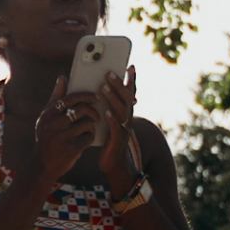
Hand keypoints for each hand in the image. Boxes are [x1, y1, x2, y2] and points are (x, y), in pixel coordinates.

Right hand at [31, 81, 98, 190]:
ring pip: (87, 124)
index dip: (86, 96)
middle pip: (81, 110)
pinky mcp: (71, 149)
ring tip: (89, 128)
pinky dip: (90, 138)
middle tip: (97, 115)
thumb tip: (63, 77)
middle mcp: (53, 124)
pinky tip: (86, 140)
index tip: (96, 97)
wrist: (42, 166)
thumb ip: (56, 98)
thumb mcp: (46, 118)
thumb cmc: (47, 138)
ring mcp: (61, 137)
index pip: (70, 98)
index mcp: (48, 114)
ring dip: (91, 126)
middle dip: (93, 111)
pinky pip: (88, 137)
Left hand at [91, 68, 139, 189]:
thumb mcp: (108, 120)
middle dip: (118, 84)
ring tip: (104, 88)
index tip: (131, 65)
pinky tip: (105, 112)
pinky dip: (111, 119)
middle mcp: (127, 118)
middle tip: (109, 72)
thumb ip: (107, 106)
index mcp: (125, 112)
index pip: (130, 93)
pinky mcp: (117, 140)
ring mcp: (124, 129)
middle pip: (126, 98)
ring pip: (121, 111)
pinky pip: (116, 128)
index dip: (131, 80)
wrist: (113, 164)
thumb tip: (98, 88)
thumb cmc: (108, 140)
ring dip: (113, 98)